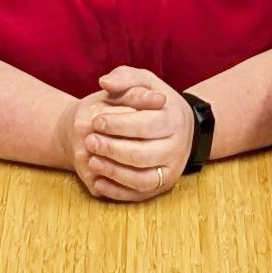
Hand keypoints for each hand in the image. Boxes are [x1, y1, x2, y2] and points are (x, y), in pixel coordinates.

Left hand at [63, 66, 194, 202]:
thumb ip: (125, 78)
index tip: (96, 121)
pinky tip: (99, 181)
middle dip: (112, 149)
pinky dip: (118, 191)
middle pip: (142, 154)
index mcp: (173, 119)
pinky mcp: (164, 186)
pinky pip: (140, 194)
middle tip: (89, 142)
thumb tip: (105, 82)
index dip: (118, 125)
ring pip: (142, 179)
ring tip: (92, 161)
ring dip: (114, 172)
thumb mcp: (145, 81)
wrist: (181, 127)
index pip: (145, 125)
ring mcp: (171, 170)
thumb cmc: (156, 102)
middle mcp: (176, 147)